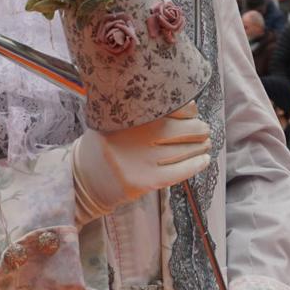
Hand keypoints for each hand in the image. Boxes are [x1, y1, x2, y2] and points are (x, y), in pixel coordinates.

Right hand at [73, 105, 210, 223]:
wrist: (82, 179)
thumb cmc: (104, 147)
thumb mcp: (112, 121)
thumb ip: (140, 113)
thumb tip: (187, 107)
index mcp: (125, 117)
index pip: (165, 107)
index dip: (186, 109)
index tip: (194, 112)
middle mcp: (133, 137)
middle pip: (176, 130)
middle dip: (197, 129)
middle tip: (204, 129)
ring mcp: (139, 161)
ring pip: (180, 151)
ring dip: (199, 147)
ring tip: (206, 144)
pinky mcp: (144, 181)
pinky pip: (177, 173)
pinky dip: (194, 165)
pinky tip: (204, 160)